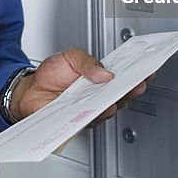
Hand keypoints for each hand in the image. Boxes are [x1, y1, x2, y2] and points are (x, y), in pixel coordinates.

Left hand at [9, 48, 149, 125]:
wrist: (30, 90)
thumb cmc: (51, 73)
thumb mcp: (70, 57)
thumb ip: (88, 62)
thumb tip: (105, 73)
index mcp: (100, 76)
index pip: (123, 75)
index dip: (137, 73)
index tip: (146, 69)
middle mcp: (98, 94)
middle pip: (122, 94)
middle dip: (131, 89)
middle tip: (136, 84)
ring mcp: (91, 108)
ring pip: (109, 109)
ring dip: (114, 103)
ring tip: (115, 97)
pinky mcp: (80, 120)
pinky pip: (92, 120)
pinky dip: (96, 114)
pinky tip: (98, 108)